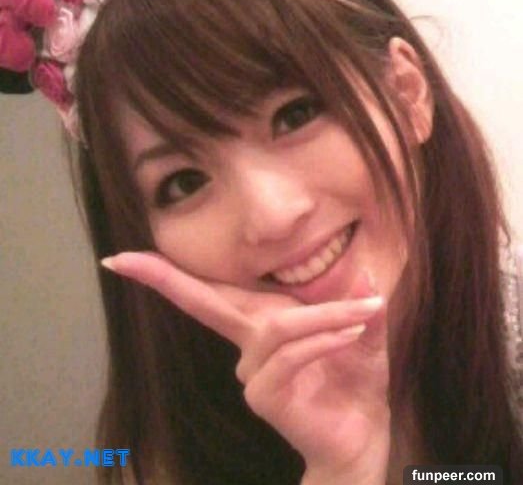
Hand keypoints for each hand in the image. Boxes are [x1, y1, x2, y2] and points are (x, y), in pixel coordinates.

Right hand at [101, 251, 390, 484]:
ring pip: (278, 326)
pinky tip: (351, 333)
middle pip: (202, 301)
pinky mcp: (264, 395)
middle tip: (120, 259)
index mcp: (259, 321)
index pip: (210, 292)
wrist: (363, 433)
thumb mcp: (361, 331)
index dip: (167, 274)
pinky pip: (291, 355)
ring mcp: (251, 372)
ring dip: (323, 316)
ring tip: (363, 312)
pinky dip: (323, 339)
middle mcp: (247, 345)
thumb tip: (365, 270)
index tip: (122, 259)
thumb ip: (356, 300)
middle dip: (163, 278)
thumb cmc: (354, 377)